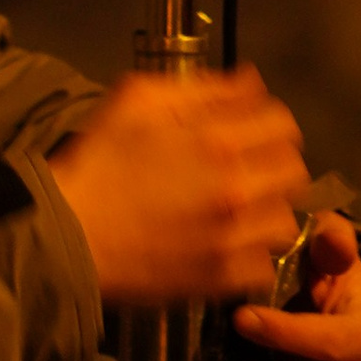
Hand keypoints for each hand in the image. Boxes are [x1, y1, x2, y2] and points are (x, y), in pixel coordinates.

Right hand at [47, 67, 307, 309]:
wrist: (66, 232)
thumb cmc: (98, 159)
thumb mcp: (138, 99)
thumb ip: (201, 87)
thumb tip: (249, 83)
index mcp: (218, 140)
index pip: (281, 122)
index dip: (266, 118)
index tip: (248, 125)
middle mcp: (237, 189)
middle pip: (293, 169)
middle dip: (273, 160)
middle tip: (245, 163)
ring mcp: (232, 239)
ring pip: (283, 218)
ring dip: (267, 207)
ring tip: (238, 206)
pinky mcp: (221, 278)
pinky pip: (264, 264)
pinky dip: (252, 252)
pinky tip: (226, 241)